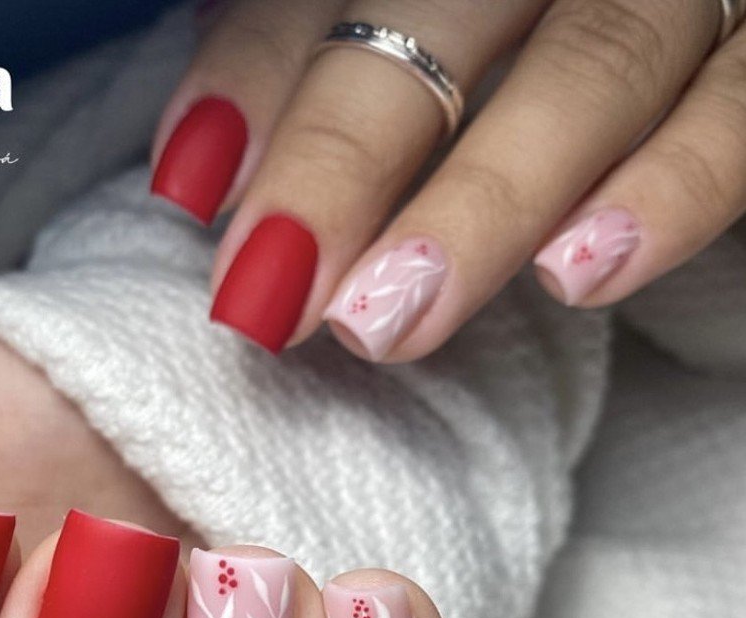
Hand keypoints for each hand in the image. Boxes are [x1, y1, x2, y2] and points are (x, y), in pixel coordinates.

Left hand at [151, 0, 745, 357]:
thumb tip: (202, 161)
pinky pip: (744, 111)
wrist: (667, 12)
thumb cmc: (508, 28)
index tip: (192, 186)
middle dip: (345, 156)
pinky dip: (674, 189)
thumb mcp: (423, 18)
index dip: (257, 72)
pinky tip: (582, 275)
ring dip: (482, 203)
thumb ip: (303, 44)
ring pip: (592, 66)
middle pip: (443, 15)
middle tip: (270, 291)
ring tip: (388, 321)